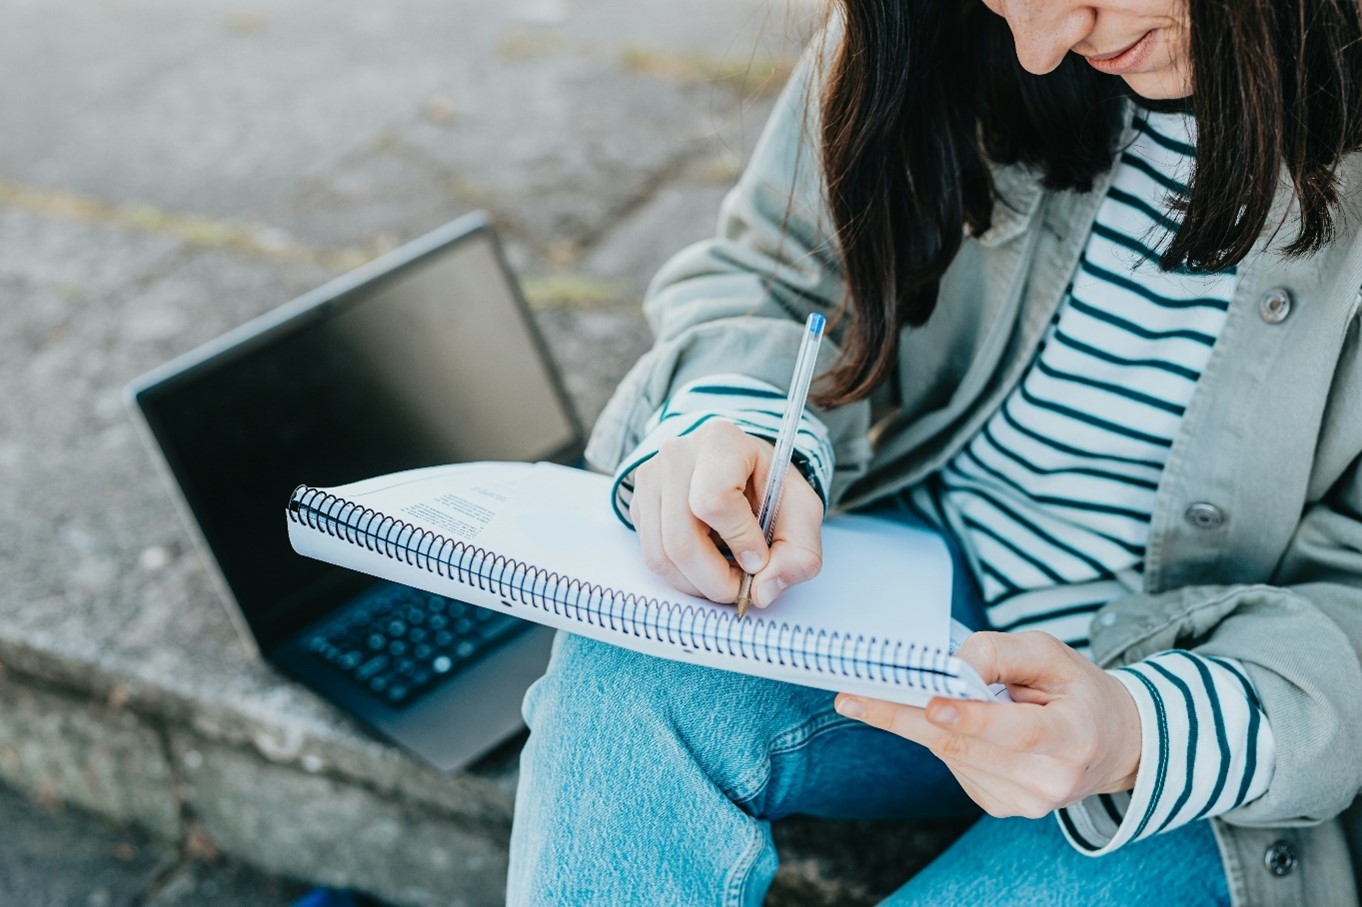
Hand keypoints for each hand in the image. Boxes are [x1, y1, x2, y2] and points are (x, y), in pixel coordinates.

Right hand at [629, 419, 822, 607]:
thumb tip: (762, 593)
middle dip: (715, 580)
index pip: (714, 501)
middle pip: (680, 539)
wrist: (742, 468)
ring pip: (660, 556)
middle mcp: (676, 454)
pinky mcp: (638, 502)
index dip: (739, 540)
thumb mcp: (803, 513)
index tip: (759, 557)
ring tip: (726, 576)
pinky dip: (682, 575)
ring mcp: (650, 478)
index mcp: (722, 441)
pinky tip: (707, 562)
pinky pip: (651, 556)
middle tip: (742, 587)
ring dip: (698, 583)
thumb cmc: (771, 487)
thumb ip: (800, 554)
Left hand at [835, 631, 1141, 818]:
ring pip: (951, 756)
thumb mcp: (1051, 654)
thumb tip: (952, 664)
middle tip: (853, 697)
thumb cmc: (1076, 691)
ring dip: (916, 721)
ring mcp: (1025, 801)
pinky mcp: (1000, 807)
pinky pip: (954, 765)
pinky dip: (941, 737)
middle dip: (904, 717)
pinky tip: (950, 718)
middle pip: (966, 747)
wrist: (1110, 744)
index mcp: (1074, 737)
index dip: (973, 719)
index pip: (1019, 733)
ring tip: (892, 690)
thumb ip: (1002, 653)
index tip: (932, 703)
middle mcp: (1050, 779)